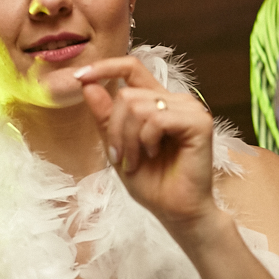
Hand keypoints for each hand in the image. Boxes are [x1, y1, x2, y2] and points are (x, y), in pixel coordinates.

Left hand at [75, 57, 217, 240]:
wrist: (176, 211)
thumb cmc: (152, 183)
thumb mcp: (117, 148)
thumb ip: (105, 117)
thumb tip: (88, 85)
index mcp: (156, 102)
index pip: (131, 67)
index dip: (104, 67)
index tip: (80, 77)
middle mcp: (174, 100)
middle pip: (126, 94)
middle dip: (114, 129)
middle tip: (121, 157)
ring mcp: (189, 109)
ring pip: (137, 105)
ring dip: (128, 139)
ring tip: (136, 161)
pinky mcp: (199, 122)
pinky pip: (156, 119)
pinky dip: (146, 141)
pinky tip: (154, 155)